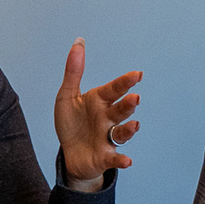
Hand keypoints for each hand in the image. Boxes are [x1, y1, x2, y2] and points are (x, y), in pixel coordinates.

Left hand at [54, 38, 141, 190]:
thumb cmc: (72, 123)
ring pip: (121, 132)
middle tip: (135, 99)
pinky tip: (128, 161)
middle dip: (128, 105)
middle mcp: (107, 119)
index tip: (137, 75)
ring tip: (134, 124)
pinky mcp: (104, 157)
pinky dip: (121, 160)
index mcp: (99, 101)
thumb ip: (74, 71)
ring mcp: (107, 138)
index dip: (125, 82)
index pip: (114, 89)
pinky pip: (115, 159)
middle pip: (120, 110)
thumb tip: (78, 42)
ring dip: (129, 129)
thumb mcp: (68, 96)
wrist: (69, 154)